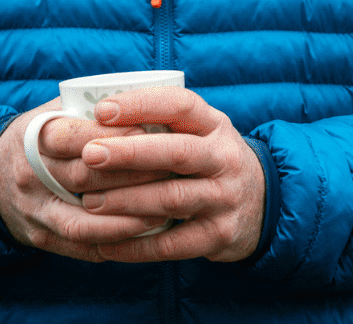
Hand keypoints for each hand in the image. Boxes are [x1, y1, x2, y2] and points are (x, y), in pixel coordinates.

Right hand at [0, 98, 174, 260]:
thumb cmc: (44, 135)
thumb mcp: (57, 109)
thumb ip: (93, 105)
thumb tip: (149, 95)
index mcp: (34, 137)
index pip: (71, 136)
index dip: (111, 134)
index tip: (148, 130)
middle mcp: (30, 176)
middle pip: (83, 177)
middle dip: (130, 174)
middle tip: (171, 170)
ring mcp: (34, 211)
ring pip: (82, 221)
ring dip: (125, 218)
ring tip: (163, 210)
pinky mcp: (40, 237)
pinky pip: (80, 247)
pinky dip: (115, 242)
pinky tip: (144, 233)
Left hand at [77, 86, 265, 263]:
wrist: (263, 203)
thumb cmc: (210, 160)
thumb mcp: (202, 132)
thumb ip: (163, 123)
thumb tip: (94, 114)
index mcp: (215, 125)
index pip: (181, 105)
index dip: (141, 105)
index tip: (101, 110)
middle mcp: (224, 158)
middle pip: (177, 152)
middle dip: (129, 153)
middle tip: (89, 154)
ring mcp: (224, 198)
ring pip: (171, 198)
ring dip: (127, 200)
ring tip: (90, 201)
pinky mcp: (218, 235)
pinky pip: (172, 244)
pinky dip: (136, 247)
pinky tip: (105, 244)